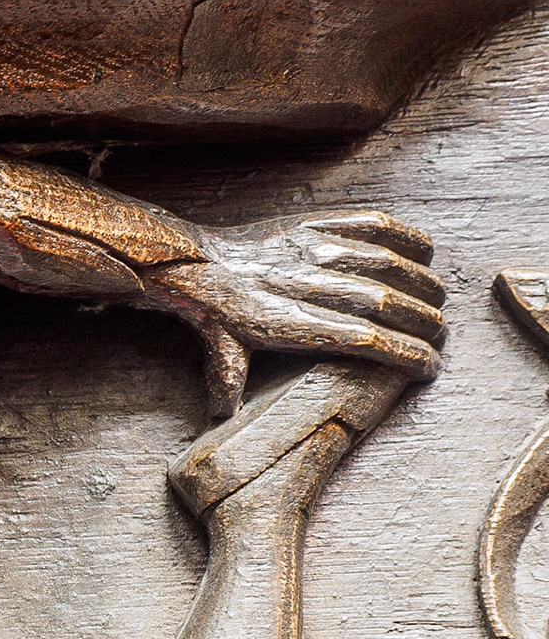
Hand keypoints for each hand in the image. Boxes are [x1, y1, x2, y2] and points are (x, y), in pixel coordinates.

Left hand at [146, 210, 445, 415]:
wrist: (195, 262)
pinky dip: (405, 236)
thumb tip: (223, 414)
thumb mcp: (220, 353)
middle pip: (384, 303)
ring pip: (385, 262)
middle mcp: (305, 284)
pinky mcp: (313, 224)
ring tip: (439, 301)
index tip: (431, 366)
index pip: (363, 339)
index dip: (405, 353)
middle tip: (443, 336)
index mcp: (288, 323)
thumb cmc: (214, 314)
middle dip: (424, 322)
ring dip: (422, 282)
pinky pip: (370, 224)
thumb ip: (229, 380)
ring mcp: (312, 249)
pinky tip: (425, 253)